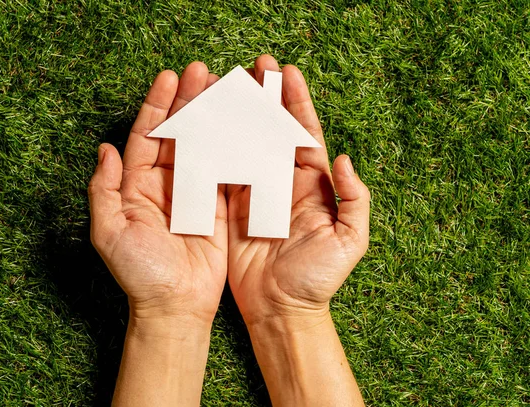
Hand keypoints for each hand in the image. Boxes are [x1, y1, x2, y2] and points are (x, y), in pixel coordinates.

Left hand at [88, 61, 225, 325]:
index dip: (157, 106)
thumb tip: (105, 149)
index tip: (170, 78)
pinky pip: (225, 170)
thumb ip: (104, 190)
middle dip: (187, 101)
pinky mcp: (217, 206)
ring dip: (212, 117)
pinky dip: (233, 147)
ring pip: (203, 145)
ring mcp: (193, 193)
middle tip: (202, 72)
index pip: (146, 136)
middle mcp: (164, 184)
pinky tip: (242, 124)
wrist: (175, 307)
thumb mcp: (109, 232)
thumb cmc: (140, 274)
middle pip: (177, 133)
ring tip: (224, 89)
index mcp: (136, 186)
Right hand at [227, 55, 370, 325]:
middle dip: (266, 96)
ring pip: (246, 143)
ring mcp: (256, 193)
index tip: (287, 72)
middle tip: (256, 66)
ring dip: (238, 114)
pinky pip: (223, 170)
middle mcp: (282, 182)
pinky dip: (215, 146)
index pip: (304, 133)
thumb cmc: (318, 279)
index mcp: (311, 185)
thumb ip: (354, 199)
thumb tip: (343, 159)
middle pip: (273, 129)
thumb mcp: (349, 241)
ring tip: (228, 85)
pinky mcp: (232, 207)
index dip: (296, 102)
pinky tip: (208, 123)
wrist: (282, 309)